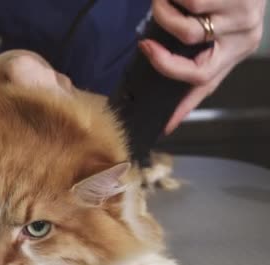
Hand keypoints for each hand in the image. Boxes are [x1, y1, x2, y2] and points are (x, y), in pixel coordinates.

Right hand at [140, 0, 266, 133]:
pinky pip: (190, 2)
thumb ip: (198, 46)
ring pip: (185, 30)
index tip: (165, 126)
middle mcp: (243, 38)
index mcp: (237, 49)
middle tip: (146, 46)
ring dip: (163, 14)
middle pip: (194, 68)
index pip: (207, 86)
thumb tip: (163, 61)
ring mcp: (242, 18)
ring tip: (162, 1)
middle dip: (163, 59)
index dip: (185, 107)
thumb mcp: (221, 22)